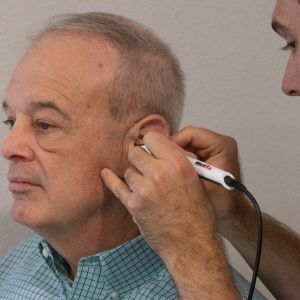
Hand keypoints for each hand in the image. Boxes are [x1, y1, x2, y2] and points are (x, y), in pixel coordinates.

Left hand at [101, 131, 217, 259]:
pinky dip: (111, 179)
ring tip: (146, 186)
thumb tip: (160, 148)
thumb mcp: (195, 179)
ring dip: (135, 175)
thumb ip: (177, 160)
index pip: (152, 138)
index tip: (150, 148)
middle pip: (135, 152)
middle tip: (146, 167)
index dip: (150, 143)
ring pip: (128, 170)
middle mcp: (159, 172)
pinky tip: (105, 173)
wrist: (191, 242)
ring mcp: (143, 189)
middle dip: (140, 158)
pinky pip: (117, 186)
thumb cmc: (197, 212)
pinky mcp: (133, 204)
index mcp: (177, 163)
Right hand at [171, 126, 252, 235]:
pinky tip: (178, 173)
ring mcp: (213, 148)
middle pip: (186, 137)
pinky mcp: (208, 154)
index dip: (172, 144)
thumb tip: (164, 156)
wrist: (231, 213)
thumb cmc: (222, 203)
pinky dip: (181, 161)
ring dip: (177, 157)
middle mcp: (218, 143)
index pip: (189, 133)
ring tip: (172, 172)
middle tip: (165, 166)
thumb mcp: (199, 185)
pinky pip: (188, 152)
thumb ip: (183, 169)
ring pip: (185, 144)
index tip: (162, 156)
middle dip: (173, 151)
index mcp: (222, 145)